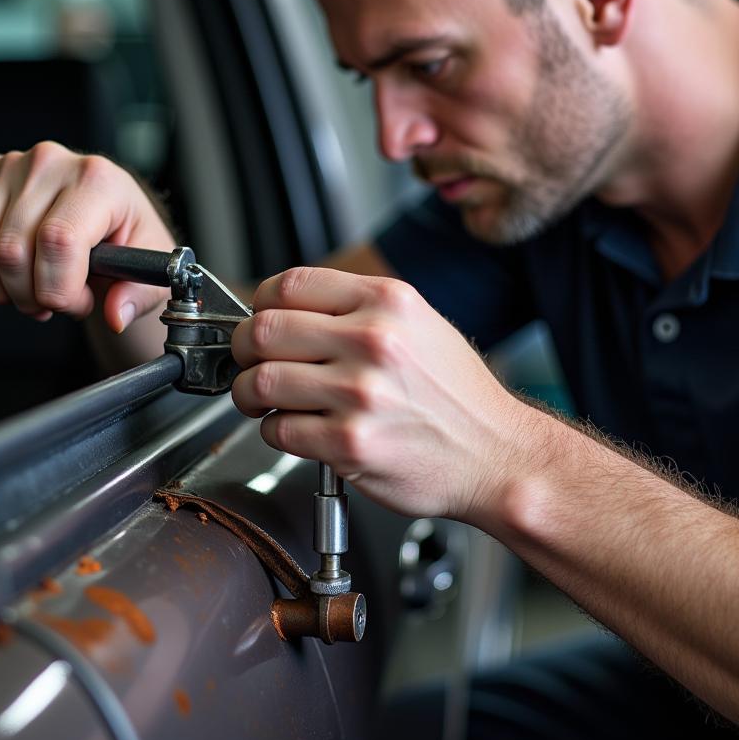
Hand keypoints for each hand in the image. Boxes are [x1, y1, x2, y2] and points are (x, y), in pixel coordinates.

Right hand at [0, 141, 174, 334]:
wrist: (108, 213)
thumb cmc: (127, 237)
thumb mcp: (147, 268)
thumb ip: (136, 295)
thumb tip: (116, 314)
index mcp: (98, 179)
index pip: (58, 240)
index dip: (59, 289)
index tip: (74, 303)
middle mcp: (52, 163)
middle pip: (12, 250)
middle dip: (30, 296)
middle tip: (54, 301)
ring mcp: (12, 165)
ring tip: (30, 289)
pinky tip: (4, 274)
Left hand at [230, 267, 524, 521]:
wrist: (496, 455)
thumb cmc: (458, 396)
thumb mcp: (420, 324)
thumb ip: (359, 309)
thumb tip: (290, 309)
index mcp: (387, 302)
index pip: (290, 284)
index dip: (261, 302)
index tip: (259, 316)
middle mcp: (373, 340)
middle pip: (265, 329)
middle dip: (242, 347)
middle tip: (247, 360)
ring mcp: (360, 393)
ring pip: (261, 380)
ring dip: (247, 392)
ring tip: (259, 398)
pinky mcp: (350, 444)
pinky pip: (279, 429)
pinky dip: (273, 430)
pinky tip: (292, 429)